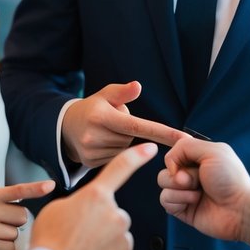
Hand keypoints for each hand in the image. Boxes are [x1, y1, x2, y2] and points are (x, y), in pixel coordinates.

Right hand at [31, 143, 154, 249]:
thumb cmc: (49, 241)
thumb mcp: (57, 209)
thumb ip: (79, 204)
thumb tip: (86, 212)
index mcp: (96, 196)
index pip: (121, 168)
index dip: (137, 156)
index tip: (150, 149)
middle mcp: (115, 215)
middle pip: (116, 214)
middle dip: (103, 224)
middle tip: (80, 236)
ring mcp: (122, 240)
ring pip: (118, 238)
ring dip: (105, 244)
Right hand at [62, 81, 185, 167]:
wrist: (64, 126)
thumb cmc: (92, 108)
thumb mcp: (105, 95)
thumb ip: (123, 92)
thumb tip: (138, 86)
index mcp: (102, 116)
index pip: (138, 126)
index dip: (163, 133)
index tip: (184, 139)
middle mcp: (95, 135)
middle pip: (131, 138)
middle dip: (128, 130)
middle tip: (112, 122)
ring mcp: (91, 151)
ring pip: (124, 150)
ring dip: (120, 141)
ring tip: (104, 132)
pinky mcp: (89, 163)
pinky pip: (115, 159)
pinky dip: (113, 151)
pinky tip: (101, 143)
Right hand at [159, 138, 249, 246]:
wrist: (239, 209)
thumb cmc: (230, 179)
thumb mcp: (211, 151)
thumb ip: (184, 147)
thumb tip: (169, 163)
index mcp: (198, 156)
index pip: (175, 148)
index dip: (170, 150)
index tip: (177, 154)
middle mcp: (190, 172)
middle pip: (166, 166)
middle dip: (178, 172)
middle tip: (196, 180)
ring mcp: (185, 190)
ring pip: (162, 182)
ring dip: (179, 186)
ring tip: (198, 192)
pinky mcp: (182, 208)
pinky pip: (165, 199)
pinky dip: (178, 199)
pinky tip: (194, 202)